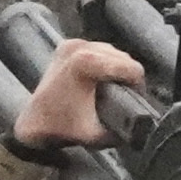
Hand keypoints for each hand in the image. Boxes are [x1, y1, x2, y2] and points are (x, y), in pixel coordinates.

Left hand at [6, 40, 148, 152]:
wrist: (34, 123)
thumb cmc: (62, 128)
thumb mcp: (100, 135)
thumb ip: (126, 129)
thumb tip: (145, 124)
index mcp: (87, 63)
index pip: (131, 68)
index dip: (139, 86)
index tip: (137, 100)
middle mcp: (80, 48)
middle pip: (123, 57)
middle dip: (128, 77)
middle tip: (127, 97)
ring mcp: (72, 44)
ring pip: (112, 51)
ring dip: (118, 68)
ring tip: (116, 88)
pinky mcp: (68, 45)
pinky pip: (98, 50)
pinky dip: (105, 62)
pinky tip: (103, 78)